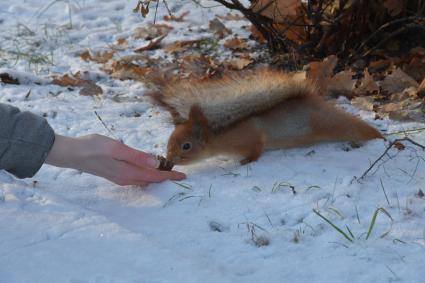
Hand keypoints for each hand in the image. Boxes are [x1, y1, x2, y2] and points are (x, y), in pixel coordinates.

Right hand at [45, 134, 185, 185]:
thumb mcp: (117, 148)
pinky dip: (146, 174)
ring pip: (143, 179)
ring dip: (156, 177)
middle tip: (179, 175)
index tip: (184, 176)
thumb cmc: (94, 148)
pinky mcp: (114, 174)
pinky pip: (136, 177)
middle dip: (165, 178)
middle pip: (151, 180)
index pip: (155, 177)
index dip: (170, 176)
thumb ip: (137, 156)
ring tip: (167, 172)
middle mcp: (126, 178)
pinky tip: (147, 169)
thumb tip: (157, 163)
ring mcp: (120, 177)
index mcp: (128, 172)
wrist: (72, 153)